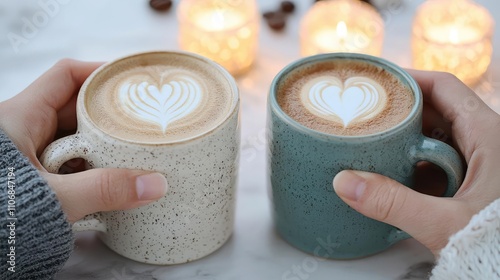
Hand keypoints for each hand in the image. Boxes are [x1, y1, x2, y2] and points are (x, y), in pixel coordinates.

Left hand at [0, 59, 167, 222]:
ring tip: (131, 148)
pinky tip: (108, 176)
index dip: (99, 72)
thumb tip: (154, 184)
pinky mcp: (33, 176)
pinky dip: (89, 165)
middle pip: (74, 106)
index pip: (66, 76)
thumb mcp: (55, 198)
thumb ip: (104, 189)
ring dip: (100, 143)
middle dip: (108, 113)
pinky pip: (68, 160)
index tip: (129, 80)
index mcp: (20, 117)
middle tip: (139, 119)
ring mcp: (27, 154)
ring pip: (73, 136)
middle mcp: (23, 130)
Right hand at [333, 71, 499, 254]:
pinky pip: (441, 160)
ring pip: (437, 136)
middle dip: (400, 110)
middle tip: (366, 112)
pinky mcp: (474, 181)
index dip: (409, 78)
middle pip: (437, 109)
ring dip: (406, 138)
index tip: (378, 80)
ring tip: (373, 140)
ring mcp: (481, 162)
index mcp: (487, 135)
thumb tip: (345, 182)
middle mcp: (486, 141)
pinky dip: (416, 162)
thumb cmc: (495, 242)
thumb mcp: (444, 222)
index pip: (444, 86)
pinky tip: (394, 173)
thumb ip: (393, 203)